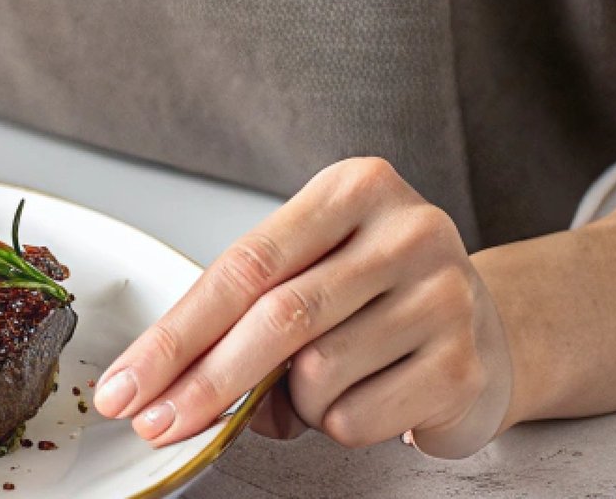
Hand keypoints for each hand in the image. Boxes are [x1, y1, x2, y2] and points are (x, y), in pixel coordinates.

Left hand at [93, 157, 513, 457]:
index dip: (175, 334)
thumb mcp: (310, 273)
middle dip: (201, 382)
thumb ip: (245, 314)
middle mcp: (407, 232)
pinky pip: (356, 419)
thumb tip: (169, 392)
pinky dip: (334, 426)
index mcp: (353, 190)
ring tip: (319, 385)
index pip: (242, 266)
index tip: (125, 383)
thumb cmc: (373, 296)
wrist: (490, 328)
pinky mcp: (464, 365)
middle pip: (275, 318)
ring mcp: (445, 297)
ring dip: (291, 403)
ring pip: (316, 376)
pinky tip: (367, 398)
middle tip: (154, 422)